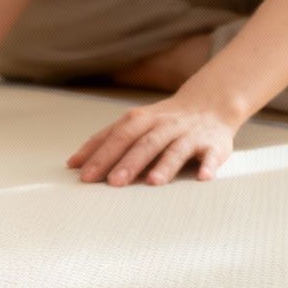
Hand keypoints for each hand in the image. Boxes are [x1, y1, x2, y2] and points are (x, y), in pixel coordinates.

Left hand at [67, 95, 239, 185]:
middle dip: (128, 162)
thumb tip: (73, 164)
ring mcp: (189, 134)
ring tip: (152, 182)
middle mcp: (164, 125)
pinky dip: (208, 165)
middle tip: (113, 183)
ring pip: (175, 149)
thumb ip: (106, 141)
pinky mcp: (214, 145)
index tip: (84, 175)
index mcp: (141, 120)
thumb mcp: (134, 124)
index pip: (117, 137)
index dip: (101, 155)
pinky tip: (202, 177)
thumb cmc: (163, 121)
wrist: (210, 105)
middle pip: (144, 143)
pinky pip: (212, 155)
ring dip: (164, 165)